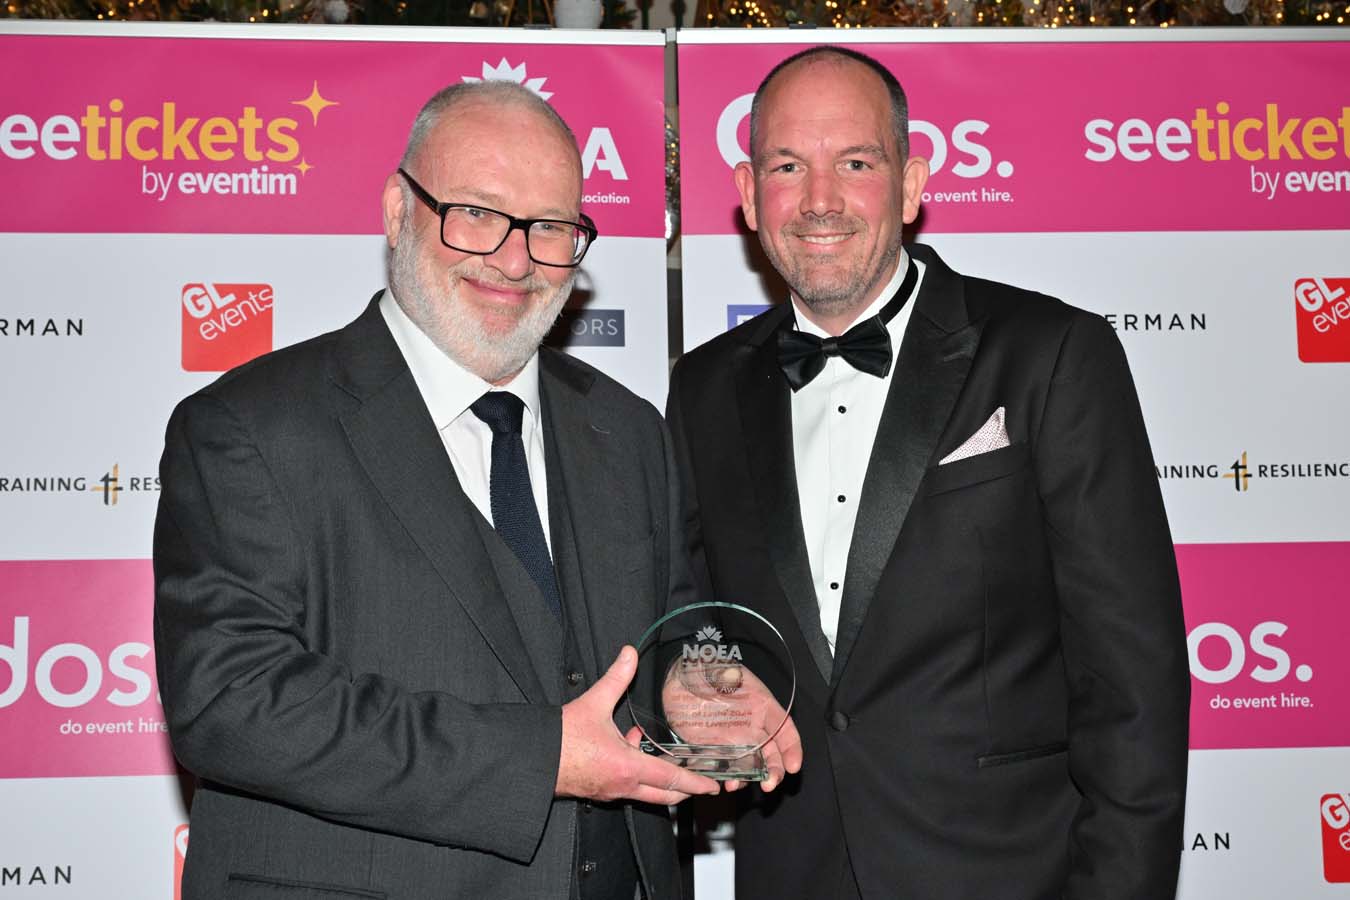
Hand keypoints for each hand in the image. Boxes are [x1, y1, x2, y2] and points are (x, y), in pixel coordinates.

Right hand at [556, 646, 720, 804]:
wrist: (534, 759)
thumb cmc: (561, 740)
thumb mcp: (594, 703)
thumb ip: (616, 678)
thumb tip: (628, 655)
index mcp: (627, 768)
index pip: (672, 780)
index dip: (695, 783)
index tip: (711, 787)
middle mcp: (622, 786)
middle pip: (664, 796)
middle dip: (684, 789)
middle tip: (699, 782)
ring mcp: (610, 792)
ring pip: (645, 792)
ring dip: (658, 778)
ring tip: (660, 755)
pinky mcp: (598, 791)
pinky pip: (627, 786)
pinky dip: (636, 772)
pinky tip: (627, 746)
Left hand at [661, 660, 801, 791]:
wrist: (678, 679)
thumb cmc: (703, 669)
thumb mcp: (720, 668)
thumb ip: (729, 675)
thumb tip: (731, 678)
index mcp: (760, 705)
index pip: (784, 729)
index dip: (792, 748)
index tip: (793, 766)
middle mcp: (751, 726)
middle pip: (771, 753)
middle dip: (774, 771)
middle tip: (769, 784)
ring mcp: (734, 739)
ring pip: (751, 765)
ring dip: (749, 779)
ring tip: (737, 785)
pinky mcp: (714, 749)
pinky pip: (727, 768)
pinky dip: (728, 778)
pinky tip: (724, 782)